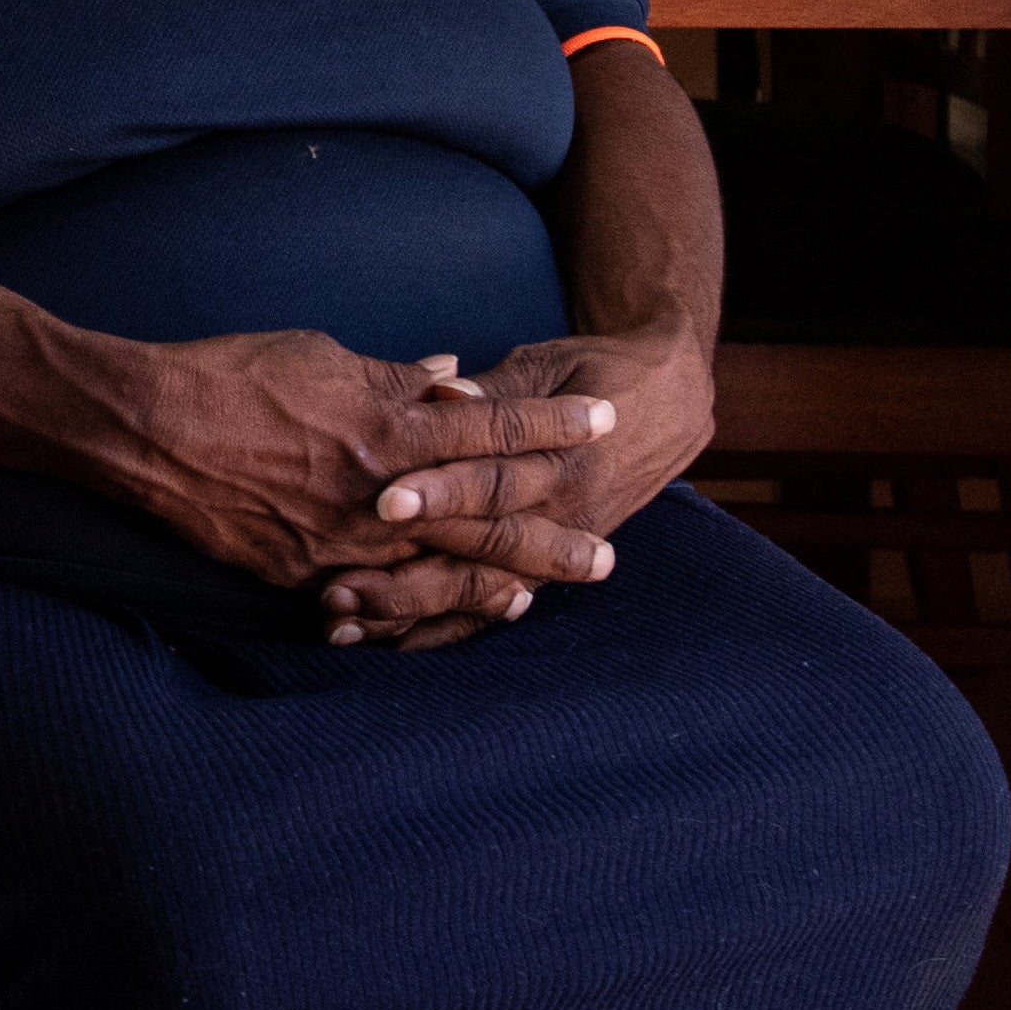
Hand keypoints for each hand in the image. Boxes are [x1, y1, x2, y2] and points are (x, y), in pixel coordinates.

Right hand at [71, 331, 624, 596]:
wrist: (144, 428)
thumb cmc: (231, 373)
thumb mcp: (323, 355)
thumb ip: (395, 378)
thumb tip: (456, 382)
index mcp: (384, 425)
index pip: (491, 425)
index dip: (552, 425)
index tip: (606, 423)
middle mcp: (373, 493)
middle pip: (483, 520)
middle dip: (549, 537)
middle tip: (607, 558)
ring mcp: (338, 543)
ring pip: (434, 574)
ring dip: (492, 585)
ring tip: (538, 595)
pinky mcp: (298, 573)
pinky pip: (369, 599)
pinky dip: (411, 609)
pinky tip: (440, 616)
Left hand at [343, 332, 710, 626]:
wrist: (668, 404)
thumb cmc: (595, 370)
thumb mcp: (548, 366)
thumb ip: (493, 391)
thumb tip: (443, 392)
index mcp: (564, 457)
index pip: (496, 480)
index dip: (441, 491)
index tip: (385, 501)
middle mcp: (562, 513)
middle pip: (479, 548)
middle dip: (409, 568)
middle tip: (342, 580)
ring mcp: (553, 550)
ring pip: (477, 592)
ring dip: (410, 609)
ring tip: (342, 619)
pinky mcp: (545, 570)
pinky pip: (488, 610)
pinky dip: (437, 629)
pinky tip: (380, 643)